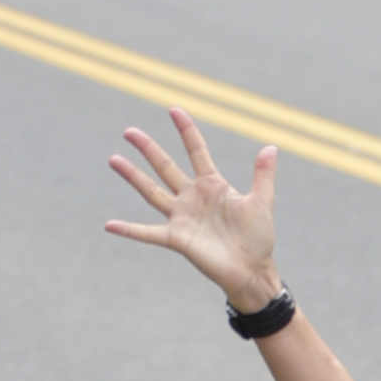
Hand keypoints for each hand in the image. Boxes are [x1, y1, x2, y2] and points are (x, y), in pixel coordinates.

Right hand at [105, 110, 280, 305]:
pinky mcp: (177, 239)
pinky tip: (109, 225)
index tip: (174, 110)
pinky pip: (148, 233)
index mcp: (212, 185)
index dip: (186, 130)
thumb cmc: (258, 238)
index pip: (196, 150)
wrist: (252, 271)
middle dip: (148, 148)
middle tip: (129, 131)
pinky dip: (129, 230)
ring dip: (133, 176)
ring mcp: (182, 217)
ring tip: (114, 159)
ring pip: (152, 191)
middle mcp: (193, 197)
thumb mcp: (262, 202)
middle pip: (165, 166)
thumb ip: (263, 175)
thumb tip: (270, 147)